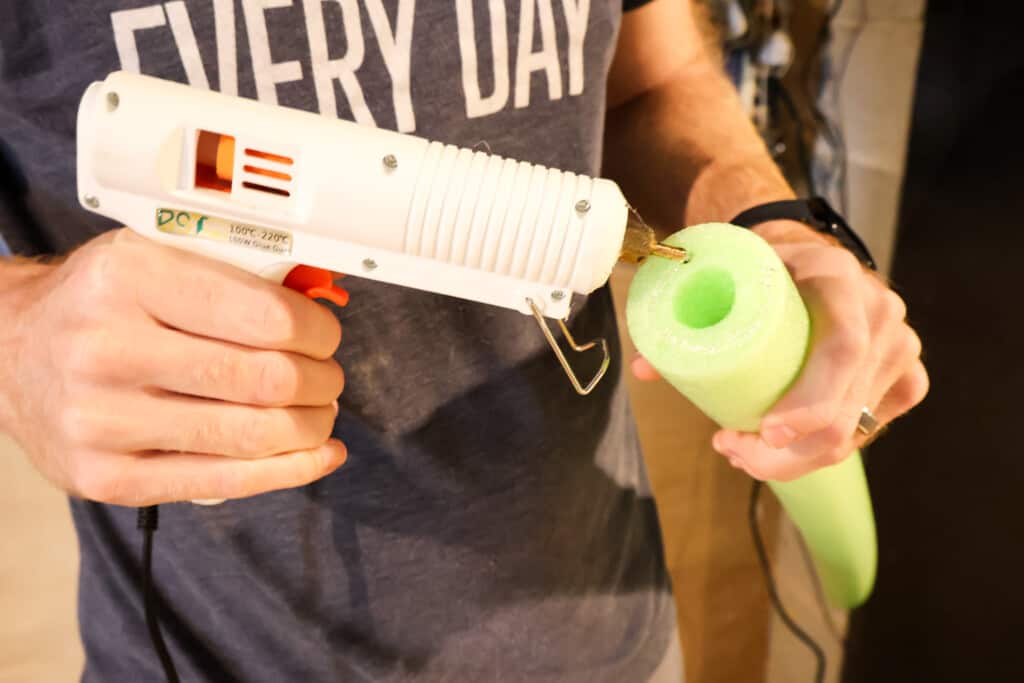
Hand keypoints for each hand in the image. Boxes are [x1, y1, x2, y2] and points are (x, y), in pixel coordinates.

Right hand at [0, 229, 346, 504]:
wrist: (11, 352)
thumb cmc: (101, 303)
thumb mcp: (154, 256)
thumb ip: (230, 273)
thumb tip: (319, 301)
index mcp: (129, 278)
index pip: (264, 315)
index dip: (317, 332)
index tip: (325, 336)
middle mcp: (107, 348)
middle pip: (264, 380)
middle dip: (320, 382)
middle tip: (327, 377)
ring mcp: (101, 420)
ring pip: (251, 435)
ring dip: (310, 426)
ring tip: (318, 411)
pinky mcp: (105, 477)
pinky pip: (222, 482)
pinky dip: (288, 471)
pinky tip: (317, 454)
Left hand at [632, 223, 927, 480]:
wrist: (802, 251)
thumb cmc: (758, 266)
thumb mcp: (723, 271)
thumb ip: (682, 311)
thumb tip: (644, 368)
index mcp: (838, 276)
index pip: (842, 347)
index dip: (809, 401)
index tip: (765, 432)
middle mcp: (880, 312)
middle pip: (848, 406)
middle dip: (788, 451)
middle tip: (732, 451)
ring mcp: (898, 346)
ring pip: (855, 430)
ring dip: (797, 459)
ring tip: (742, 453)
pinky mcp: (902, 376)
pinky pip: (867, 430)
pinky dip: (822, 452)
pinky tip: (783, 452)